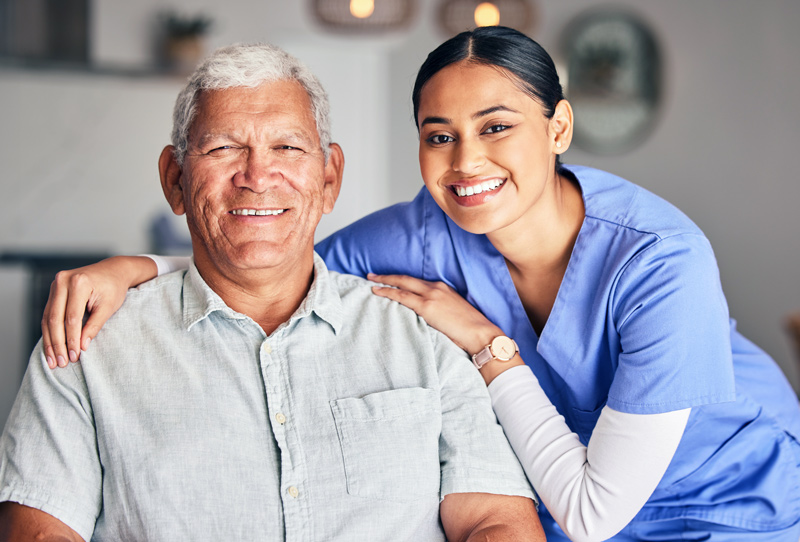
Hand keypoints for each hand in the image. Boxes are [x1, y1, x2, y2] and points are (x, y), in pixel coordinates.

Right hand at [41, 256, 156, 367]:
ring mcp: (55, 284)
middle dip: (57, 344)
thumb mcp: (108, 307)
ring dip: (49, 341)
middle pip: (55, 319)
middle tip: (61, 363)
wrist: (113, 270)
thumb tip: (82, 346)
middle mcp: (62, 281)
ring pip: (47, 318)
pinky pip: (48, 314)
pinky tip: (50, 348)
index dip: (72, 339)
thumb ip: (94, 326)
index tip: (75, 357)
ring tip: (52, 361)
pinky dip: (49, 332)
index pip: (72, 318)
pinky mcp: (53, 290)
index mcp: (79, 283)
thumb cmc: (114, 288)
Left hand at [368, 273, 503, 355]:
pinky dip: (388, 293)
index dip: (401, 280)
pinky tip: (378, 293)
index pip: (416, 282)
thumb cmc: (469, 328)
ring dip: (384, 283)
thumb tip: (425, 315)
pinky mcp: (427, 306)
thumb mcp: (452, 312)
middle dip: (387, 277)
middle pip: (405, 279)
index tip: (389, 279)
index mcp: (443, 288)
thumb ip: (438, 309)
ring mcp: (431, 295)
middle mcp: (436, 287)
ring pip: (401, 285)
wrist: (480, 333)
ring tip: (370, 284)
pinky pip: (402, 296)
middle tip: (371, 276)